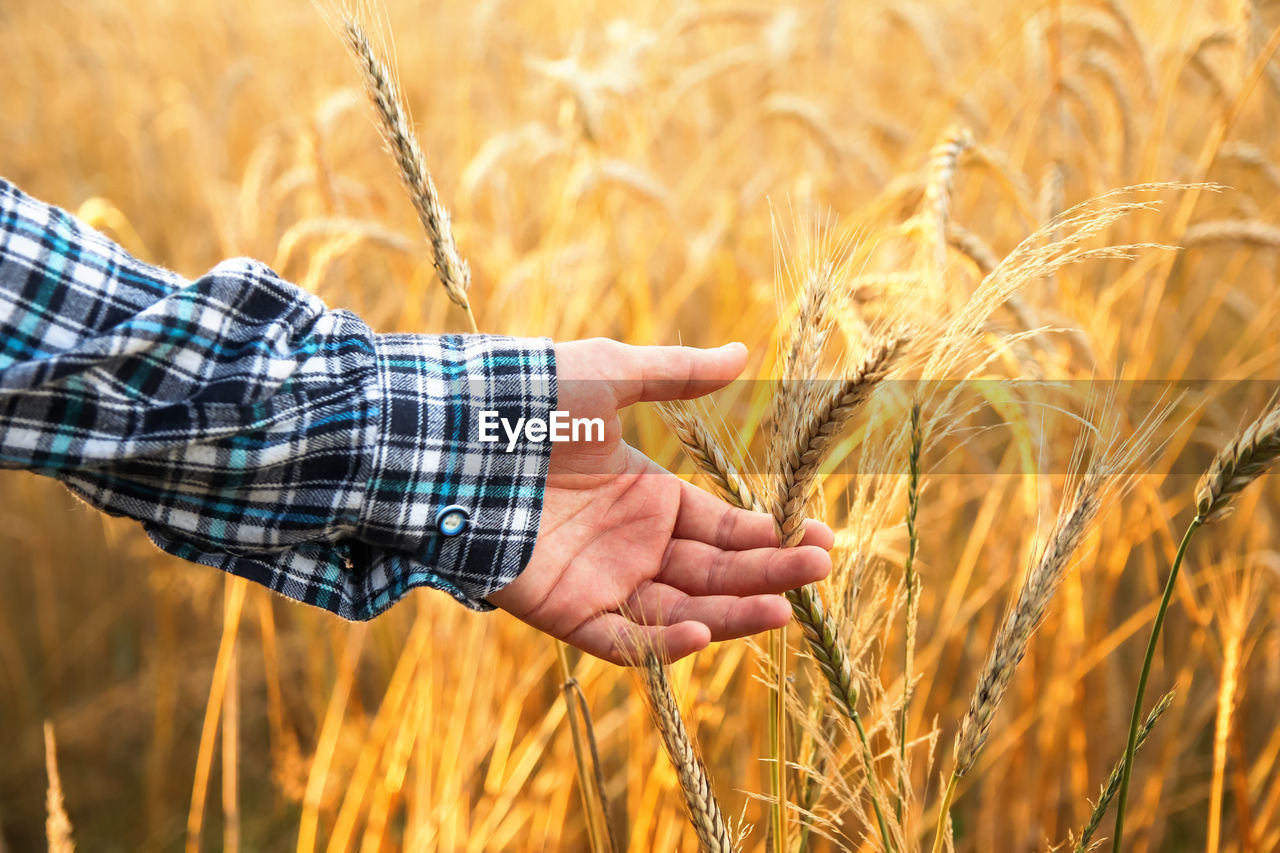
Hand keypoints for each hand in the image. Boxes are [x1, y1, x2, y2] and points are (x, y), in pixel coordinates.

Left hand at [486, 338, 832, 663]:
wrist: (453, 434)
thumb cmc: (529, 398)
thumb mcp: (611, 376)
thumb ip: (677, 374)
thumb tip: (743, 353)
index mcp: (650, 497)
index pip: (725, 527)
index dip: (772, 535)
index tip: (822, 539)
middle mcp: (634, 544)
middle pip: (714, 571)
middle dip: (768, 574)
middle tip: (819, 573)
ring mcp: (603, 580)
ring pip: (681, 609)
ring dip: (731, 613)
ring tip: (783, 610)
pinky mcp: (565, 611)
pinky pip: (623, 638)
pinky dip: (661, 643)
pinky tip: (701, 630)